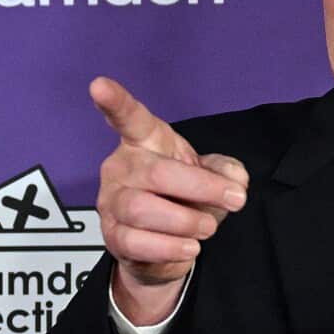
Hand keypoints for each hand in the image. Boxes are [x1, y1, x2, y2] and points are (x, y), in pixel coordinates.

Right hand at [91, 77, 248, 324]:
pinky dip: (170, 247)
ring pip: (142, 209)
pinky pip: (136, 242)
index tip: (98, 85)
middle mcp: (121, 166)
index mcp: (145, 141)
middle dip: (203, 189)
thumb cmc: (184, 196)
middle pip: (157, 173)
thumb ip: (227, 171)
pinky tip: (188, 247)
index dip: (115, 101)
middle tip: (235, 200)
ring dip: (186, 222)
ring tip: (206, 228)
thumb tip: (234, 180)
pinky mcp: (111, 235)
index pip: (129, 118)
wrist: (165, 246)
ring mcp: (111, 201)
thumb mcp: (212, 176)